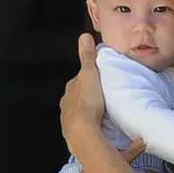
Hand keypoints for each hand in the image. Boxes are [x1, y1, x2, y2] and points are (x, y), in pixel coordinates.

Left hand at [60, 34, 104, 151]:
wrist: (83, 133)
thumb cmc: (87, 102)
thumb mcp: (89, 74)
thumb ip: (87, 57)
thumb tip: (84, 37)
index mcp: (70, 91)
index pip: (79, 81)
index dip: (88, 79)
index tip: (99, 79)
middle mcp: (67, 105)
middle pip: (80, 97)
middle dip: (90, 96)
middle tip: (105, 96)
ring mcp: (70, 121)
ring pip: (82, 112)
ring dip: (92, 111)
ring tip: (106, 112)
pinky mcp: (76, 135)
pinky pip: (87, 127)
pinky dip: (94, 125)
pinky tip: (103, 127)